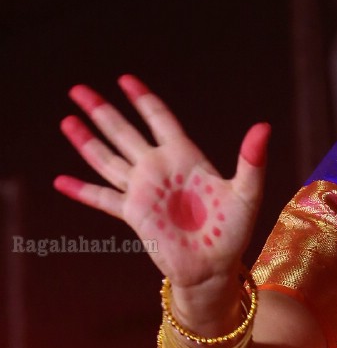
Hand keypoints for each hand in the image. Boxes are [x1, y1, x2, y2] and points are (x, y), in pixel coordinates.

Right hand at [53, 76, 270, 300]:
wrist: (214, 268)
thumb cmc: (233, 231)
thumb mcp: (247, 194)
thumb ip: (252, 161)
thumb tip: (263, 128)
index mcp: (185, 157)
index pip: (159, 119)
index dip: (142, 99)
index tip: (125, 79)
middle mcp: (159, 168)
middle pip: (124, 132)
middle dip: (102, 111)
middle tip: (77, 89)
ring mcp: (143, 190)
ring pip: (108, 159)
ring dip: (87, 141)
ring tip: (67, 121)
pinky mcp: (134, 215)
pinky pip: (103, 198)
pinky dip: (82, 190)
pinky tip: (61, 181)